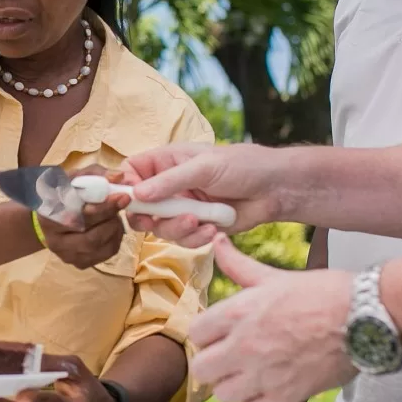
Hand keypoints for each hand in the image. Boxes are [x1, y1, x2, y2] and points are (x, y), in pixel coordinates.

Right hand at [35, 168, 126, 269]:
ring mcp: (67, 255)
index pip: (79, 217)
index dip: (103, 208)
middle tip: (123, 203)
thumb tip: (119, 177)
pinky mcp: (80, 263)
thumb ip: (96, 174)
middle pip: (90, 237)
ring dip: (115, 229)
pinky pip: (106, 254)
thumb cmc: (64, 193)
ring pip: (100, 247)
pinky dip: (116, 239)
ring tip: (115, 214)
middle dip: (112, 219)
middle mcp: (55, 241)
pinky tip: (112, 226)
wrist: (52, 216)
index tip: (122, 196)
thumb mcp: (76, 178)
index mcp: (49, 217)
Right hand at [121, 143, 280, 245]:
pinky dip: (196, 238)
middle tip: (157, 221)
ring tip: (200, 222)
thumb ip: (170, 182)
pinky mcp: (197, 227)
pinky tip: (213, 229)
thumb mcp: (204, 167)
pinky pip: (183, 240)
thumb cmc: (243, 165)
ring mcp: (182, 207)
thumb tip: (136, 193)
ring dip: (178, 229)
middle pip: (140, 206)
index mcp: (166, 161)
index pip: (131, 171)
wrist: (276, 189)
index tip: (129, 200)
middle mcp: (169, 185)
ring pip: (161, 227)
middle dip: (149, 217)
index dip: (125, 186)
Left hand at [192, 236, 354, 401]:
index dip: (208, 334)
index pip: (196, 333)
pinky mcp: (286, 396)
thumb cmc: (324, 293)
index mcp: (238, 312)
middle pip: (202, 368)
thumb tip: (216, 241)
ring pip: (223, 394)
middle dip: (214, 362)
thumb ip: (239, 265)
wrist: (366, 317)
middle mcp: (244, 345)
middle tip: (231, 357)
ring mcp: (264, 374)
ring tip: (251, 374)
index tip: (221, 335)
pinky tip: (269, 389)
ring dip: (234, 385)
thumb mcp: (275, 276)